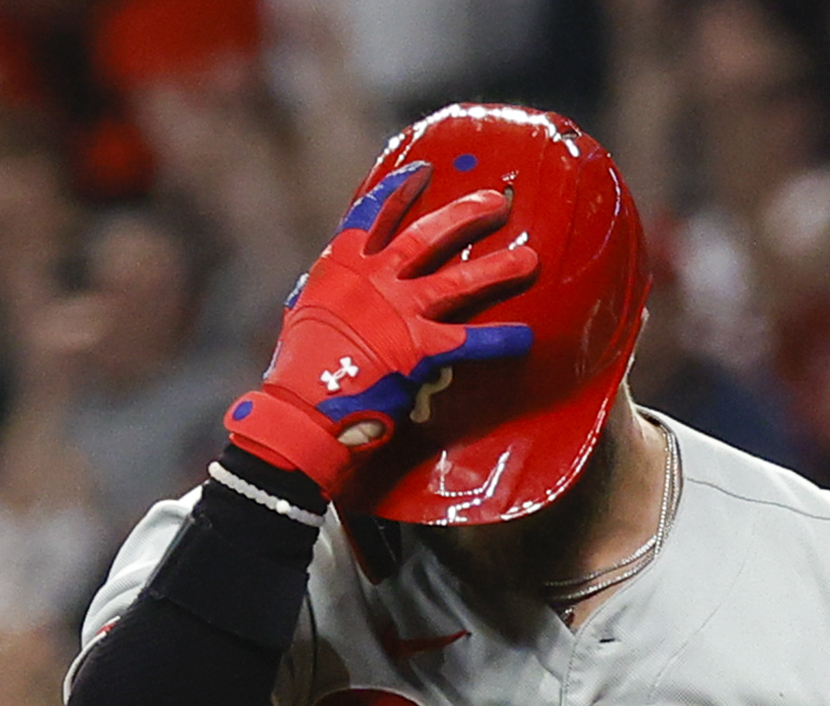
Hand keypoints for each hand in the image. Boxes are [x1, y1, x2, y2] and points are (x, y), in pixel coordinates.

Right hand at [224, 163, 540, 497]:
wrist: (299, 410)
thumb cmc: (299, 370)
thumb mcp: (307, 313)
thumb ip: (336, 293)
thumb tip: (347, 289)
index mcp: (341, 266)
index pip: (373, 214)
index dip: (400, 190)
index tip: (424, 171)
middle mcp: (372, 280)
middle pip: (427, 236)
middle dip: (466, 216)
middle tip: (498, 203)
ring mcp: (397, 312)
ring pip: (457, 281)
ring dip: (497, 269)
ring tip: (530, 260)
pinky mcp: (418, 350)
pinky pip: (470, 341)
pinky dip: (499, 340)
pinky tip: (526, 337)